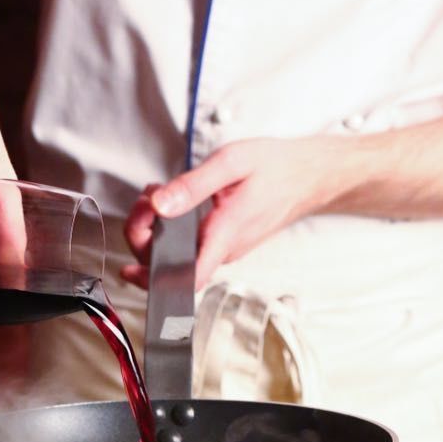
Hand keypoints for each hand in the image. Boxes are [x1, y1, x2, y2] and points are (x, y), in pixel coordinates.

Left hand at [122, 136, 349, 289]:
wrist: (311, 175)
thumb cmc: (277, 167)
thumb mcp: (232, 163)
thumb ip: (192, 186)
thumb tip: (160, 205)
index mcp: (225, 234)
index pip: (186, 277)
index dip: (153, 278)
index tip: (131, 264)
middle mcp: (224, 249)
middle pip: (170, 261)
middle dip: (145, 232)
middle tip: (148, 197)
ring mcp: (225, 247)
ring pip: (178, 249)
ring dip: (157, 226)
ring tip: (159, 192)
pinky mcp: (225, 241)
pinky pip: (191, 241)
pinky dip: (173, 223)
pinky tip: (173, 198)